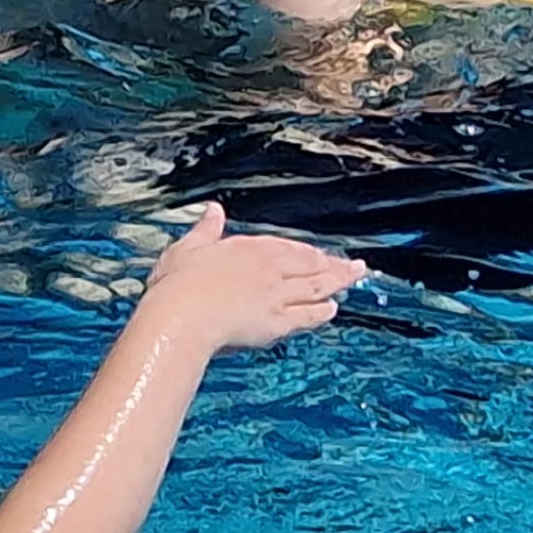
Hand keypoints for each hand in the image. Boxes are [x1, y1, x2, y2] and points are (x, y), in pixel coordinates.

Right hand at [146, 204, 364, 349]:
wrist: (181, 317)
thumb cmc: (178, 285)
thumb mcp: (188, 248)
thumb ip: (206, 230)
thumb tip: (213, 210)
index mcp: (249, 248)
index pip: (286, 247)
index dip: (305, 252)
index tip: (317, 254)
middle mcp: (270, 269)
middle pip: (310, 264)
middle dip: (333, 264)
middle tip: (355, 265)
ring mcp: (276, 295)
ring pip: (316, 286)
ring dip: (338, 281)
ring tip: (354, 278)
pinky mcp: (277, 322)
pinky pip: (307, 315)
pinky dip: (322, 311)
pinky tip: (333, 309)